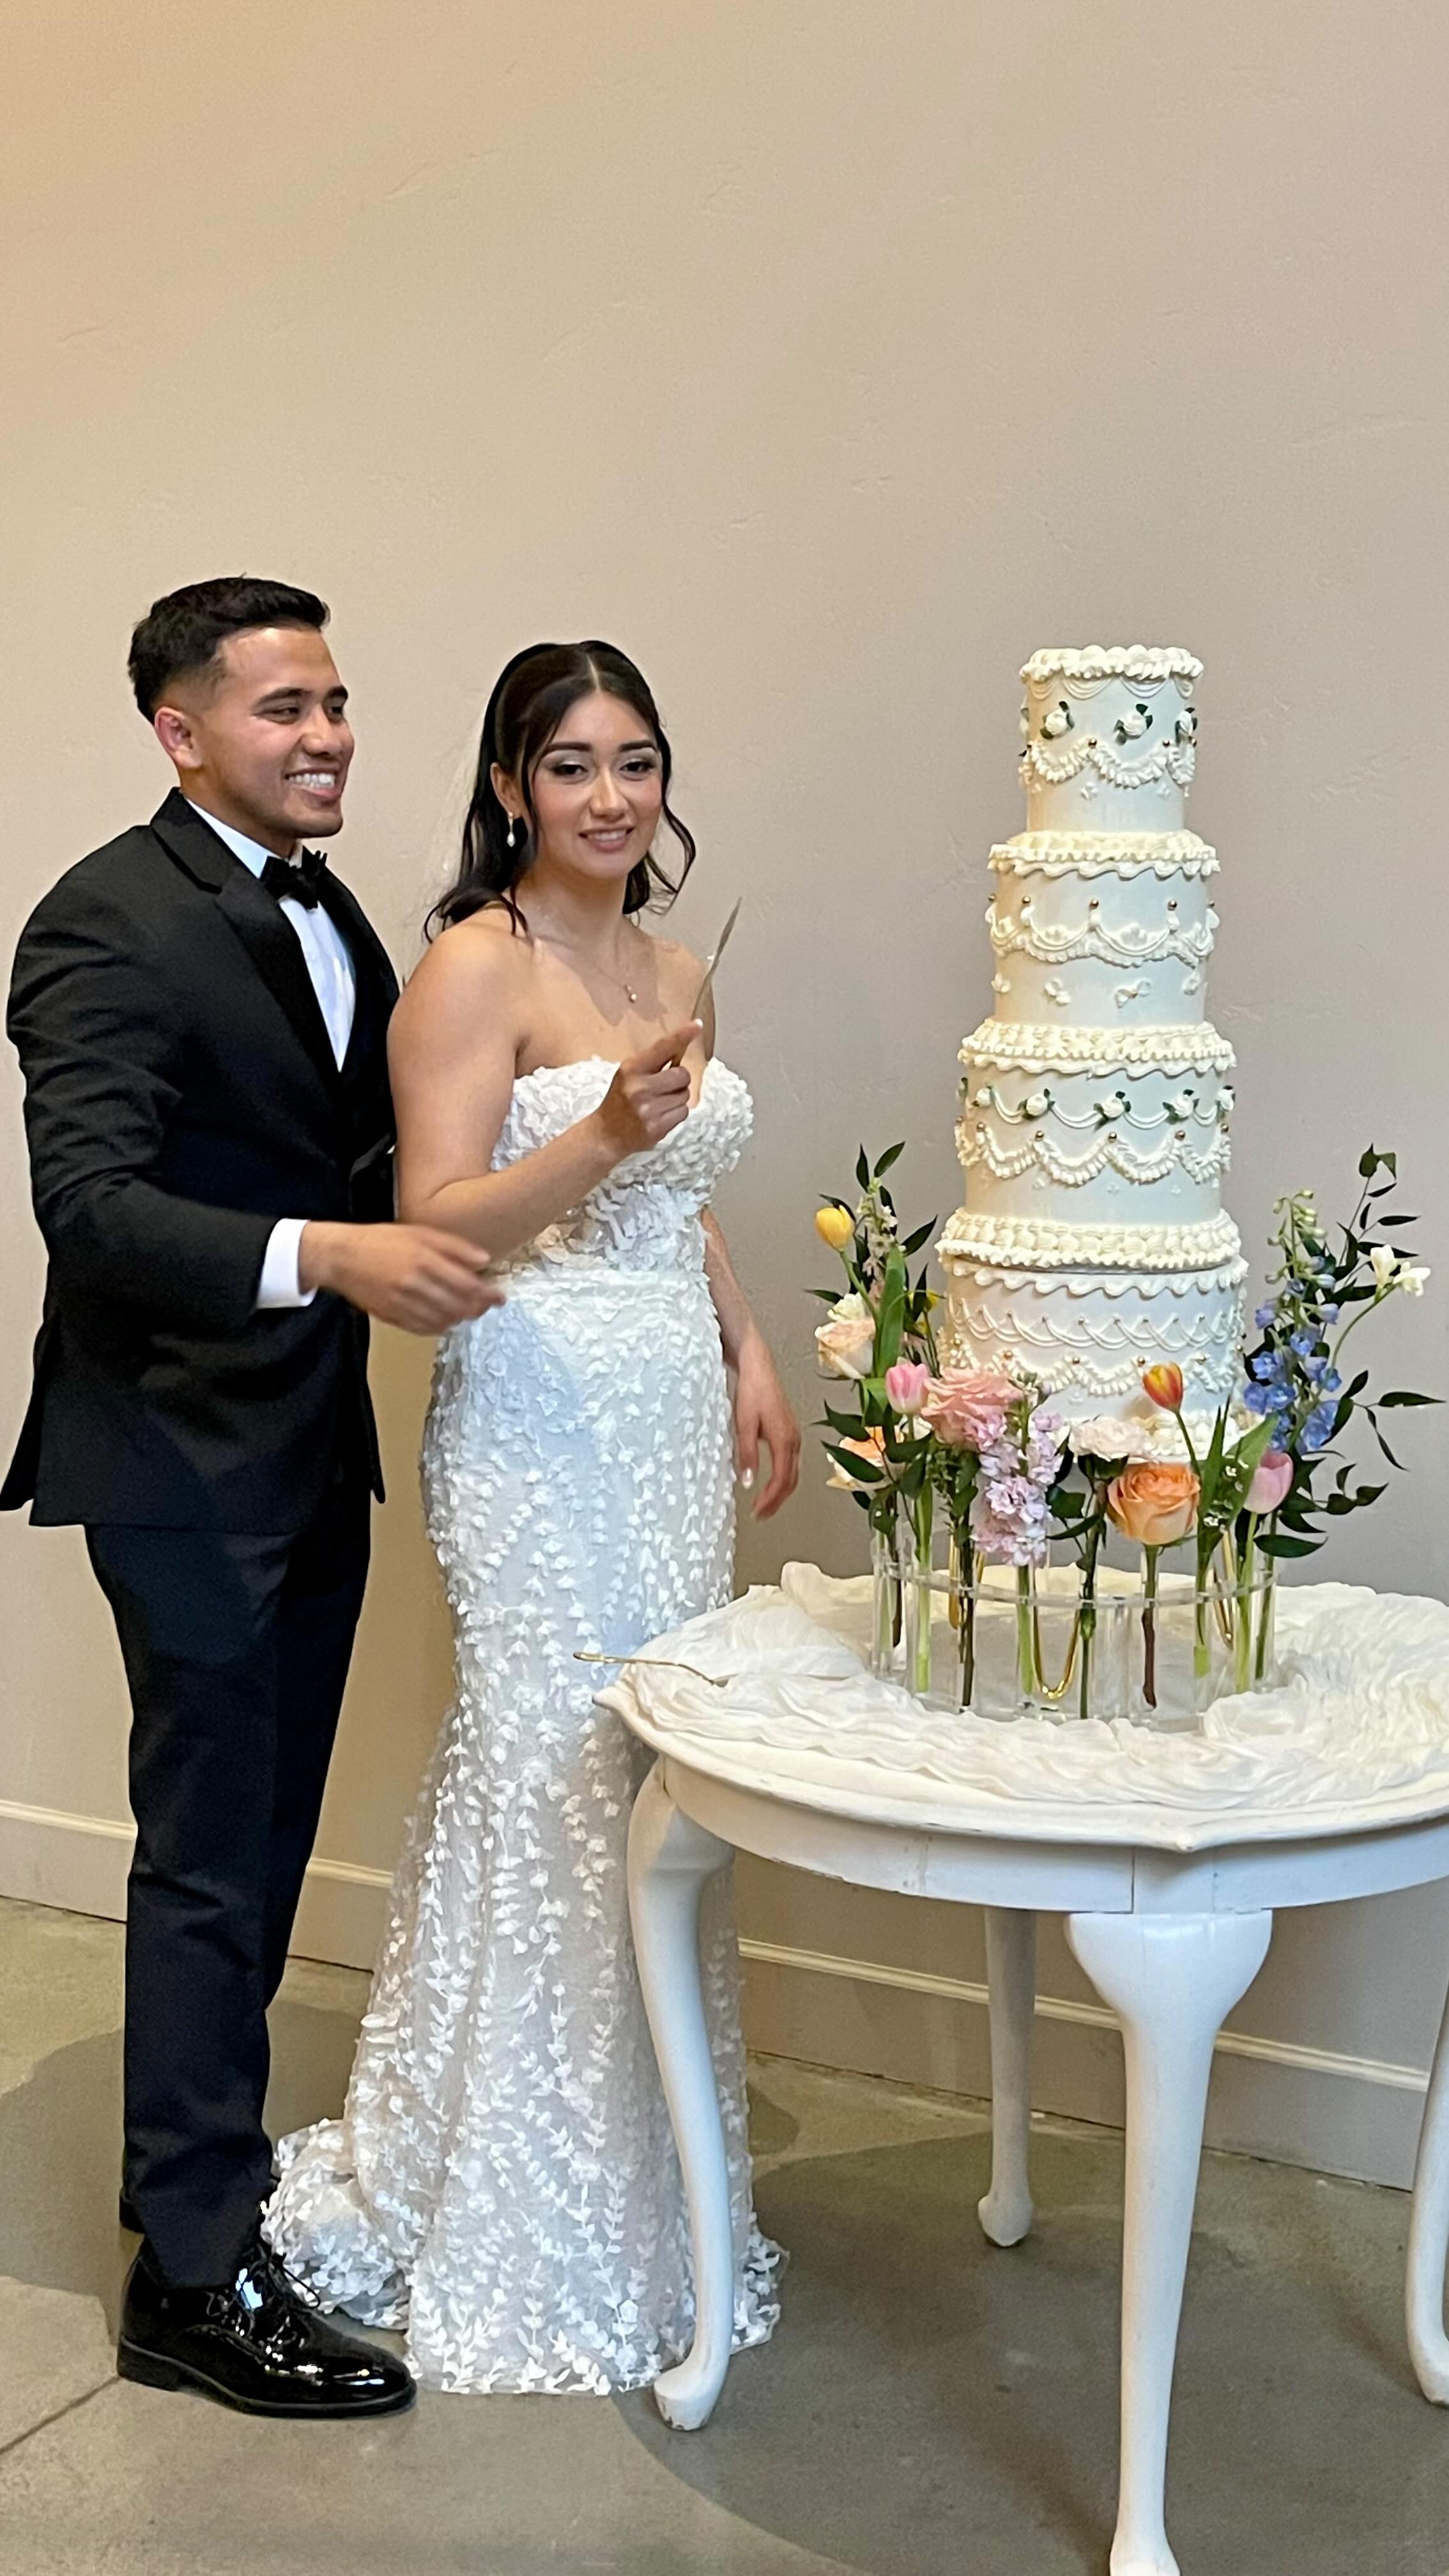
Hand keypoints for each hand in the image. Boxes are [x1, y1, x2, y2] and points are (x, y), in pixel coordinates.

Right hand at [299, 1221, 504, 1333]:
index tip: (500, 1297)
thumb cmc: (381, 1240)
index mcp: (424, 1260)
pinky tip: (446, 1318)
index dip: (488, 1294)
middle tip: (487, 1304)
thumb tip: (484, 1260)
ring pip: (444, 1321)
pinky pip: (424, 1329)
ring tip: (468, 1310)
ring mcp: (402, 1304)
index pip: (468, 1285)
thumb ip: (454, 1246)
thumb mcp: (420, 1233)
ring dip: (461, 1318)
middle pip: (459, 1306)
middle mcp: (414, 1285)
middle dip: (478, 1308)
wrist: (341, 1257)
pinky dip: (441, 1327)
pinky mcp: (392, 1317)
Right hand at [592, 1025, 700, 1161]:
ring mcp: (648, 1110)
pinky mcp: (657, 1128)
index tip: (696, 1025)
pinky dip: (676, 1113)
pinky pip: (683, 1113)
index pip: (663, 1048)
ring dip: (678, 1098)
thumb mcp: (629, 1074)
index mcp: (632, 1069)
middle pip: (683, 1075)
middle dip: (679, 1079)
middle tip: (665, 1086)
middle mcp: (640, 1088)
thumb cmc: (621, 1099)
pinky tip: (661, 1115)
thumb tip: (682, 1045)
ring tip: (659, 1103)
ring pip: (685, 1095)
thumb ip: (653, 1062)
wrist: (606, 1134)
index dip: (682, 1036)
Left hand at [732, 1329, 800, 1519]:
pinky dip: (782, 1478)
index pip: (781, 1479)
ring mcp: (794, 1435)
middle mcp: (794, 1440)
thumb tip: (747, 1481)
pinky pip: (791, 1462)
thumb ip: (746, 1454)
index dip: (770, 1499)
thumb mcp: (743, 1423)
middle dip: (776, 1501)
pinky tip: (771, 1482)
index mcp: (785, 1439)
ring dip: (780, 1492)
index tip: (757, 1512)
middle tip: (761, 1515)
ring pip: (792, 1473)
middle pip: (790, 1480)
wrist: (758, 1366)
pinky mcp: (789, 1431)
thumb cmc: (752, 1390)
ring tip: (764, 1505)